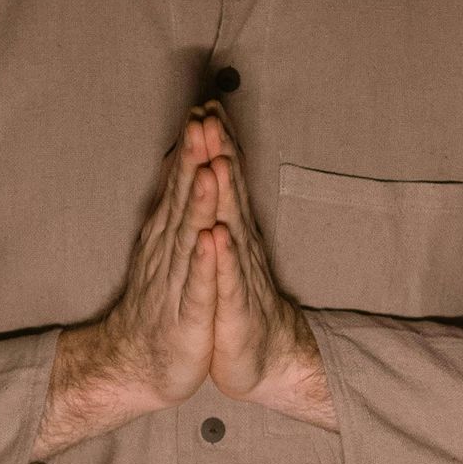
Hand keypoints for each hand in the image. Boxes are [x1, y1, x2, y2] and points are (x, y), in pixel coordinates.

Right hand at [32, 114, 220, 457]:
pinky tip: (210, 239)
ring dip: (200, 201)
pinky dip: (204, 262)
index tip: (205, 109)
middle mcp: (168, 252)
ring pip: (190, 235)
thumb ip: (176, 209)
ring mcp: (176, 282)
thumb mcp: (169, 251)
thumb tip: (181, 166)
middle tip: (203, 121)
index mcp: (168, 235)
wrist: (138, 362)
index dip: (195, 148)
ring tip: (208, 167)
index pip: (184, 184)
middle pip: (185, 199)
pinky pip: (197, 285)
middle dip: (195, 160)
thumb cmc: (159, 306)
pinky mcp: (186, 316)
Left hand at [200, 111, 336, 428]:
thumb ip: (218, 208)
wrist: (255, 358)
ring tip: (217, 163)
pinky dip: (219, 260)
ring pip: (228, 231)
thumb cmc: (232, 300)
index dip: (216, 145)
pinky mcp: (233, 312)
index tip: (207, 105)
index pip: (223, 181)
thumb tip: (213, 166)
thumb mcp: (220, 251)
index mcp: (230, 232)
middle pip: (228, 195)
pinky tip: (216, 238)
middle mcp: (237, 248)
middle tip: (212, 116)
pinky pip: (224, 283)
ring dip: (223, 198)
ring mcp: (237, 278)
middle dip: (220, 155)